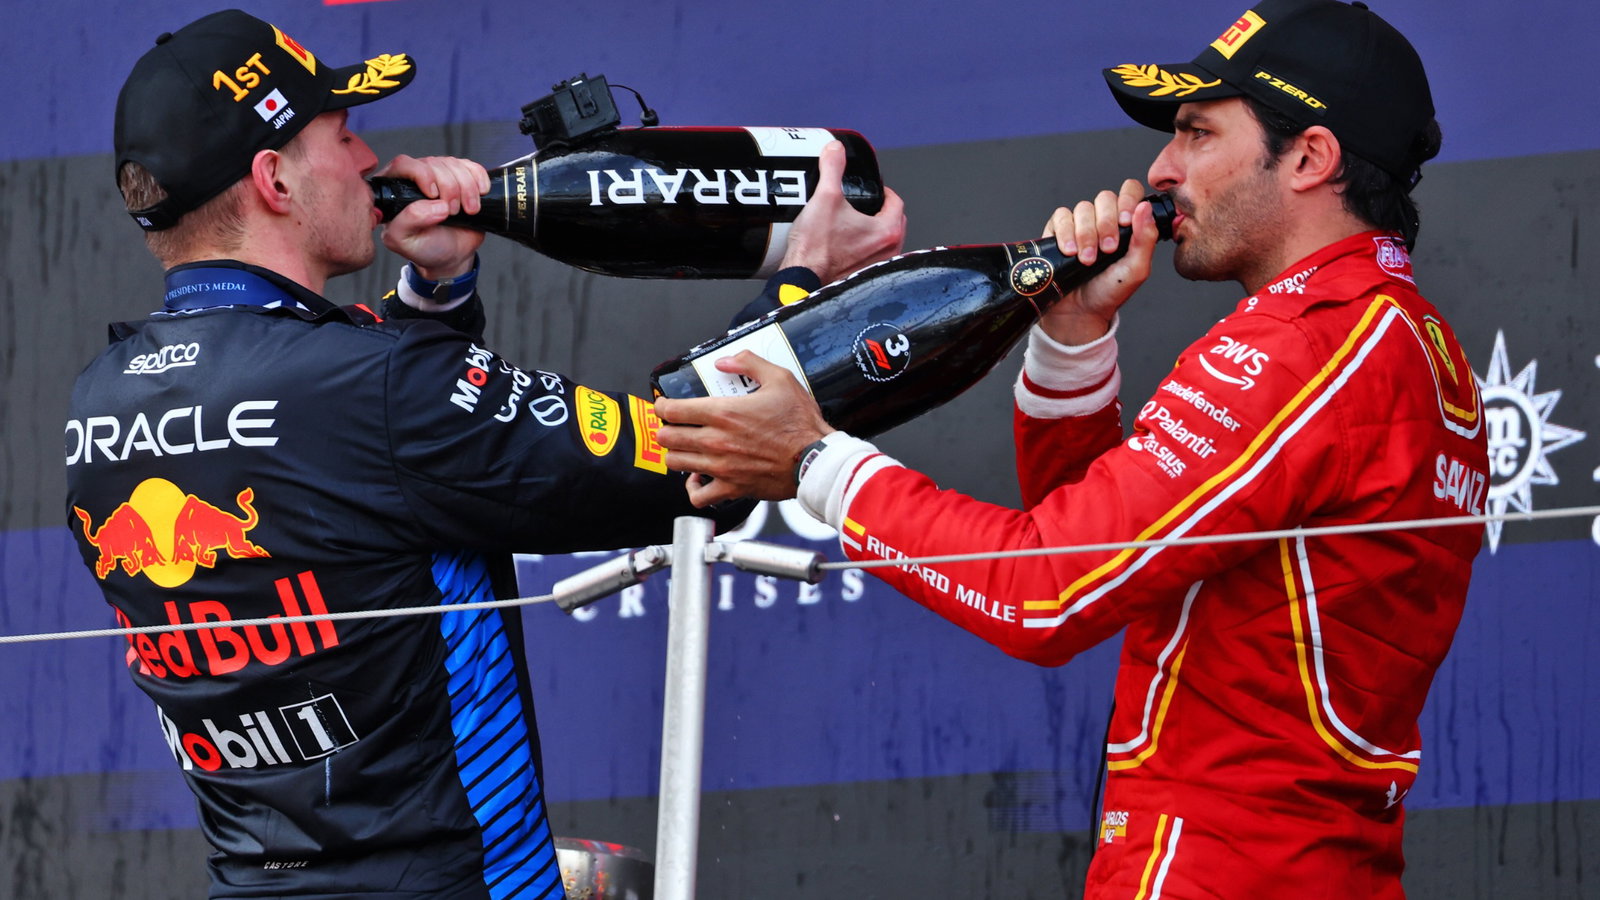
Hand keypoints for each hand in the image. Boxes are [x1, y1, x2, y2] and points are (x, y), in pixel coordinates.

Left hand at [376, 154, 489, 279]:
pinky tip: (480, 194)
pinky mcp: (461, 177)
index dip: (423, 175)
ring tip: (469, 210)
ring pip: (455, 165)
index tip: (434, 195)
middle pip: (434, 164)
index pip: (404, 164)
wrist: (452, 255)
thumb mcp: (404, 241)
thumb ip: (408, 221)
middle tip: (453, 211)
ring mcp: (440, 175)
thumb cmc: (425, 247)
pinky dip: (480, 179)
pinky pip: (472, 167)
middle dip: (450, 188)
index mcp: (395, 189)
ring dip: (467, 188)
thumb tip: (434, 205)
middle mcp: (416, 177)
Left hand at [653, 352, 833, 506]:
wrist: (816, 460)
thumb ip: (750, 363)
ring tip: (683, 448)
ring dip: (675, 454)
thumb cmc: (801, 424)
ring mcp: (721, 467)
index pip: (673, 410)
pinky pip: (698, 496)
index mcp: (724, 413)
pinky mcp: (731, 488)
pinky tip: (698, 478)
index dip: (662, 406)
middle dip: (666, 429)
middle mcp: (716, 441)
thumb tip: (725, 361)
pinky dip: (693, 488)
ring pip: (675, 463)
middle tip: (673, 425)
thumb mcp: (781, 379)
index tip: (664, 405)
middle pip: (667, 437)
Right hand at [779, 140, 905, 283]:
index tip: (871, 188)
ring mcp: (878, 267)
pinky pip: (872, 257)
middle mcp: (889, 251)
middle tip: (862, 204)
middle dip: (879, 209)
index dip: (883, 190)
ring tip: (854, 223)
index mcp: (887, 231)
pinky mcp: (865, 278)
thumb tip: (836, 150)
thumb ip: (832, 168)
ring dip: (873, 230)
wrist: (802, 279)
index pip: (895, 201)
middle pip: (893, 221)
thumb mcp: (824, 198)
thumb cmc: (816, 250)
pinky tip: (847, 245)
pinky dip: (864, 248)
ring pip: (884, 241)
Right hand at [1037, 179, 1158, 344]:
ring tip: (1087, 259)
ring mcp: (1080, 224)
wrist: (1080, 312)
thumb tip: (1145, 208)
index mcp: (1126, 223)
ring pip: (1082, 208)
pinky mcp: (1058, 231)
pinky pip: (1061, 217)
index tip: (1125, 222)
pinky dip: (1065, 233)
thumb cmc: (1110, 292)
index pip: (1130, 191)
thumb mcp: (1136, 270)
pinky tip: (1070, 252)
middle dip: (1106, 224)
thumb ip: (1146, 239)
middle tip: (1107, 250)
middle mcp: (1103, 219)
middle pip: (1105, 197)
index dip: (1127, 200)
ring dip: (1086, 234)